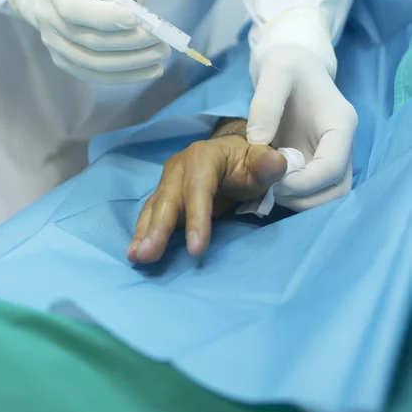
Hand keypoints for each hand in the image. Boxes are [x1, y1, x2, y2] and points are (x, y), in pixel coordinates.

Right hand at [9, 0, 169, 83]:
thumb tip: (140, 0)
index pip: (74, 7)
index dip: (105, 17)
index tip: (135, 19)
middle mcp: (47, 16)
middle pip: (89, 40)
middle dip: (129, 42)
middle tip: (160, 41)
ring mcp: (54, 44)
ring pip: (94, 63)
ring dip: (132, 63)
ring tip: (159, 55)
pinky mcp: (65, 62)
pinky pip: (95, 76)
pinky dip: (126, 76)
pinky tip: (151, 70)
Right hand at [128, 136, 286, 263]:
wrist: (230, 154)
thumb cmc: (246, 163)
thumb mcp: (261, 161)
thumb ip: (268, 164)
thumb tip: (275, 163)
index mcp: (203, 157)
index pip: (199, 189)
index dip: (196, 218)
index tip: (196, 249)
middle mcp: (179, 168)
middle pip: (168, 199)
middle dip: (157, 229)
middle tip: (146, 255)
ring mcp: (168, 181)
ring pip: (154, 208)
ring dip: (143, 233)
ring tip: (135, 256)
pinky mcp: (163, 195)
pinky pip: (151, 214)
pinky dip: (142, 232)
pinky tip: (136, 251)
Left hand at [247, 44, 357, 210]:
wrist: (290, 66)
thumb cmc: (287, 64)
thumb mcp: (275, 70)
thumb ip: (266, 104)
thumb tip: (258, 142)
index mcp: (340, 123)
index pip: (333, 168)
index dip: (303, 184)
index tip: (274, 183)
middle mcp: (341, 144)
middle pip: (336, 190)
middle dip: (303, 199)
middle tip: (268, 190)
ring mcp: (328, 155)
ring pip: (326, 196)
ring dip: (298, 201)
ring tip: (266, 189)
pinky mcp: (312, 162)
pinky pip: (309, 191)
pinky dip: (290, 196)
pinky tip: (265, 185)